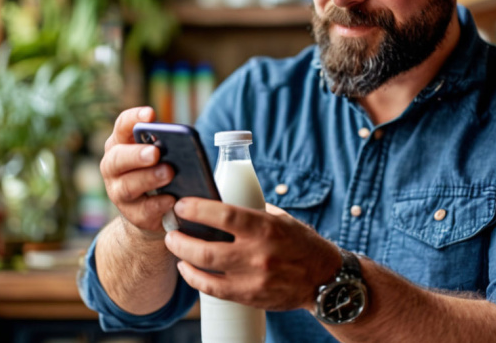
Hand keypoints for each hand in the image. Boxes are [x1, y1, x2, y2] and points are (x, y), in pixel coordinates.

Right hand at [100, 107, 175, 240]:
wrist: (151, 212)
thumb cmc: (158, 173)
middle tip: (156, 152)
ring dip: (149, 178)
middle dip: (137, 154)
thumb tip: (185, 144)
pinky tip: (172, 200)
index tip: (151, 115)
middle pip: (118, 158)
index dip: (133, 119)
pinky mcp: (132, 215)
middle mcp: (113, 167)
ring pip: (128, 186)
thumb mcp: (161, 156)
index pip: (121, 126)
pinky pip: (143, 210)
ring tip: (169, 173)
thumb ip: (167, 147)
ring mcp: (119, 192)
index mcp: (120, 145)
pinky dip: (158, 205)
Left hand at [163, 198, 341, 311]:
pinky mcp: (250, 297)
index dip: (198, 209)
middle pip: (207, 248)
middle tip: (171, 228)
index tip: (182, 205)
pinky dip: (195, 278)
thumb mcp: (281, 219)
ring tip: (175, 245)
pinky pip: (214, 290)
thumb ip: (252, 211)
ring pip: (206, 270)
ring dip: (183, 256)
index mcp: (266, 228)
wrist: (324, 279)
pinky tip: (187, 268)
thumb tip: (220, 199)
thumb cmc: (301, 243)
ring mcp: (253, 279)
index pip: (224, 216)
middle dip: (181, 238)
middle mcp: (259, 254)